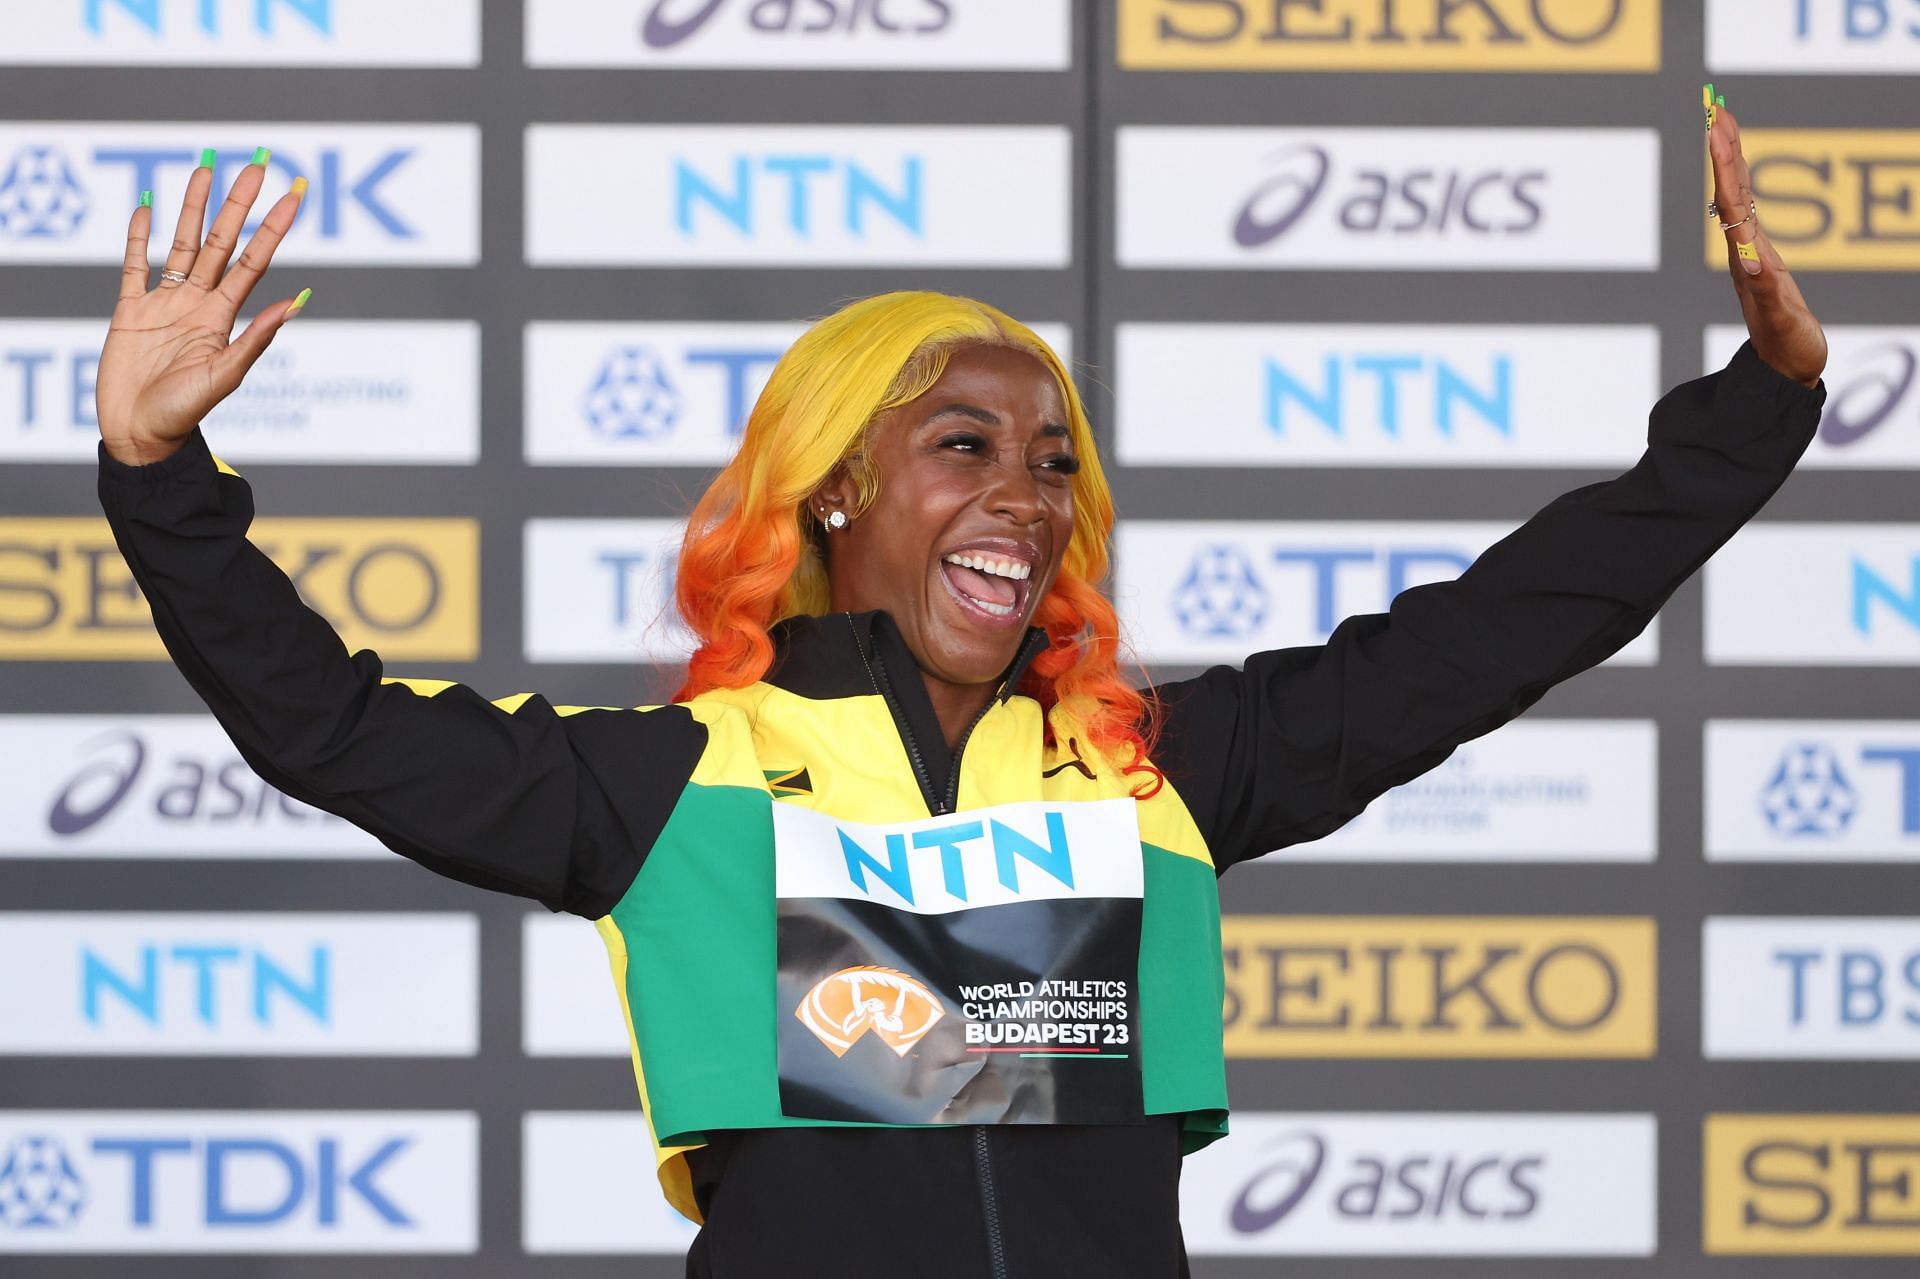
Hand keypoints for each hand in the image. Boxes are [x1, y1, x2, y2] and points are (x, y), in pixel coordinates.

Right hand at [96, 153, 307, 464]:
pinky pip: (134, 266)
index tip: (295, 195)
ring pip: (181, 244)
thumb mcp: (225, 376)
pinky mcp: (129, 311)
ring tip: (206, 168)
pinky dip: (138, 237)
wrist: (139, 436)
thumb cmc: (183, 414)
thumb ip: (258, 337)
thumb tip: (299, 301)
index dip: (273, 227)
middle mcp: (198, 303)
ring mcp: (164, 304)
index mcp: (223, 316)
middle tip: (256, 162)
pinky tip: (146, 206)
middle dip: (238, 203)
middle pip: (221, 241)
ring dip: (193, 207)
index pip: (255, 260)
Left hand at [1707, 90, 1826, 388]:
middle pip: (1733, 191)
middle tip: (1717, 111)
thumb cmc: (1786, 344)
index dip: (1726, 163)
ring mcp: (1755, 256)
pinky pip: (1752, 218)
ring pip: (1739, 200)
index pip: (1733, 199)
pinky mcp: (1767, 263)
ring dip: (1731, 164)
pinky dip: (1745, 192)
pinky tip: (1738, 177)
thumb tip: (1751, 262)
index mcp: (1748, 257)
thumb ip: (1765, 290)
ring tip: (1723, 128)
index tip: (1716, 128)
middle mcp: (1747, 251)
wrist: (1787, 369)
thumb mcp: (1777, 317)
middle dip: (1725, 151)